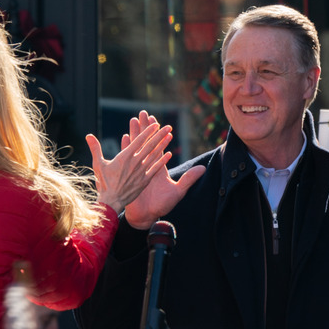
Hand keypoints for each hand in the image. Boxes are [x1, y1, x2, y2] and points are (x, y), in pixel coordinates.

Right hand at [86, 121, 172, 213]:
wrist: (111, 201)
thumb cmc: (103, 183)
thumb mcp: (98, 164)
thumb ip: (95, 148)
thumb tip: (88, 135)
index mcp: (124, 157)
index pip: (139, 140)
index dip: (148, 131)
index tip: (155, 124)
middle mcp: (134, 162)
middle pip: (150, 145)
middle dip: (159, 135)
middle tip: (168, 126)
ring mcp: (141, 172)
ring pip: (154, 155)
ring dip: (163, 145)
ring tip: (170, 136)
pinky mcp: (144, 181)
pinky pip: (155, 169)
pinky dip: (162, 161)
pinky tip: (169, 154)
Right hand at [121, 111, 205, 229]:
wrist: (147, 216)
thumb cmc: (162, 205)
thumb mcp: (177, 191)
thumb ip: (189, 180)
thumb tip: (203, 169)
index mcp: (159, 167)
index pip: (159, 146)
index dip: (157, 133)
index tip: (157, 120)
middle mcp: (148, 164)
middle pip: (146, 141)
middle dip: (145, 127)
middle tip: (143, 113)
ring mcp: (138, 168)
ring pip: (136, 146)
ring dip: (134, 133)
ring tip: (133, 120)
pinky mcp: (131, 173)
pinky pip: (128, 157)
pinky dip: (126, 147)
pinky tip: (125, 137)